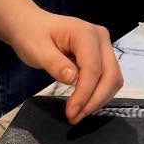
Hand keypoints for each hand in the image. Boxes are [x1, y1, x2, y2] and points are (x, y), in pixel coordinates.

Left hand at [9, 9, 124, 122]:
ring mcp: (103, 46)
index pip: (93, 68)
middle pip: (110, 75)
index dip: (84, 93)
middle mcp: (101, 38)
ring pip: (113, 79)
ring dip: (99, 99)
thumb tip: (73, 79)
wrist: (31, 25)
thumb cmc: (31, 35)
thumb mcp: (36, 50)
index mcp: (85, 33)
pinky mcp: (101, 56)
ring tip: (78, 113)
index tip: (71, 112)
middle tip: (75, 117)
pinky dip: (98, 93)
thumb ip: (54, 63)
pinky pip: (107, 78)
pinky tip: (82, 103)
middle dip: (95, 100)